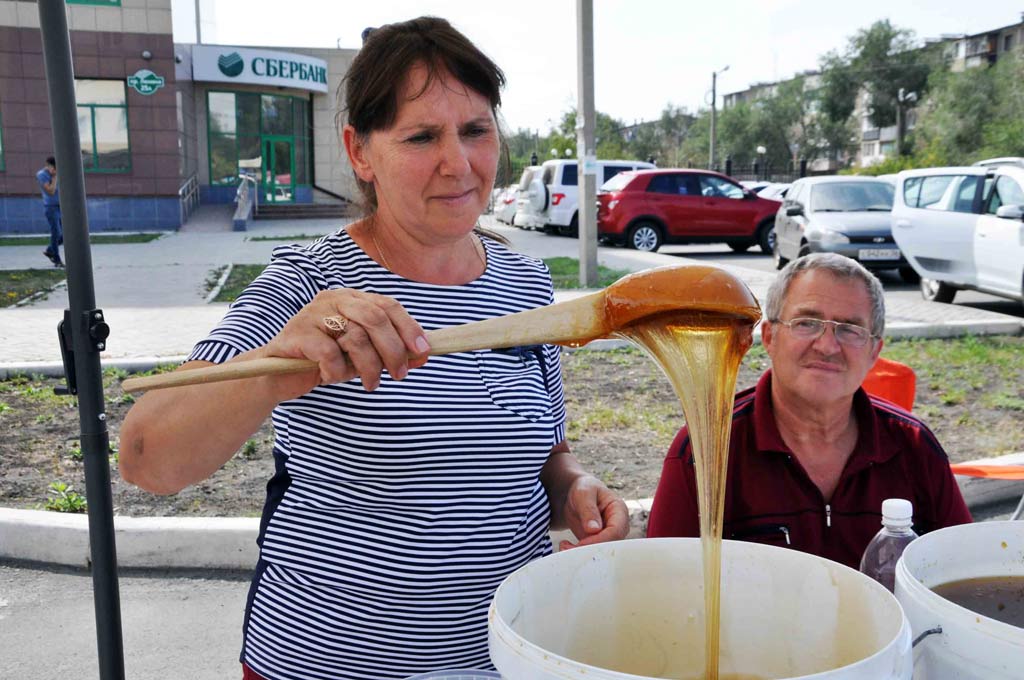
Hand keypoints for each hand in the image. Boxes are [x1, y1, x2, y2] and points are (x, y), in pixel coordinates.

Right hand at [256, 288, 429, 400]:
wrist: (278, 374)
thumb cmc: (325, 361)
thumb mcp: (361, 354)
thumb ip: (387, 351)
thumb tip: (423, 355)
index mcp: (352, 299)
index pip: (388, 305)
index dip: (409, 328)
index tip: (423, 351)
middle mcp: (334, 300)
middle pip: (375, 318)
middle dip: (393, 350)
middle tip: (400, 375)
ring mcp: (314, 314)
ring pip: (355, 337)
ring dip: (369, 367)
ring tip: (370, 385)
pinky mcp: (298, 334)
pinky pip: (329, 354)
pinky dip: (337, 371)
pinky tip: (332, 378)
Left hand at [557, 475, 628, 550]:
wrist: (578, 495)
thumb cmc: (584, 489)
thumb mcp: (584, 494)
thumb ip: (588, 509)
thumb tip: (594, 529)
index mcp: (619, 510)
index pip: (616, 531)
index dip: (600, 540)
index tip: (581, 542)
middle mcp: (618, 526)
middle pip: (610, 545)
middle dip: (589, 549)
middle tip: (568, 548)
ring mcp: (609, 535)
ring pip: (600, 551)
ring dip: (582, 552)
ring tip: (564, 546)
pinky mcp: (598, 542)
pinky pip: (591, 551)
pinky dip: (578, 552)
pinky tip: (565, 546)